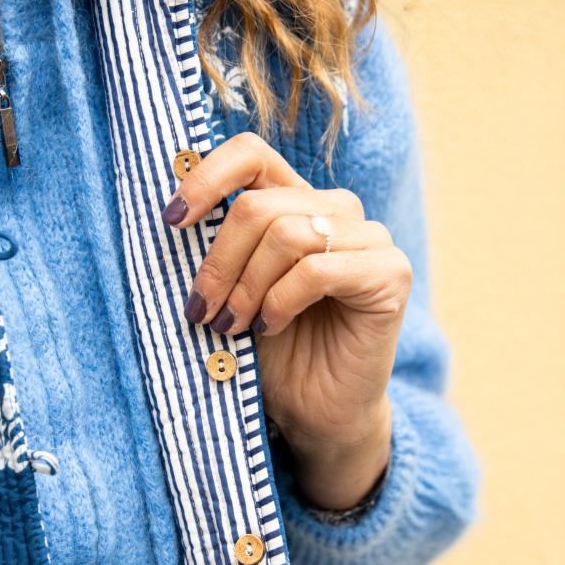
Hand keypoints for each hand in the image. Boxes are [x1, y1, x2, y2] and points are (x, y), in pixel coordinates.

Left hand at [160, 132, 412, 508]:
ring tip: (233, 326)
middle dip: (219, 262)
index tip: (173, 221)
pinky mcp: (391, 274)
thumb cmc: (271, 351)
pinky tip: (270, 327)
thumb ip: (216, 247)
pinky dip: (281, 301)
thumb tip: (172, 213)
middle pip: (260, 205)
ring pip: (288, 234)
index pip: (252, 153)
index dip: (207, 177)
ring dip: (247, 286)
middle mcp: (337, 209)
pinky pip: (318, 269)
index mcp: (296, 200)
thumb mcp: (231, 289)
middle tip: (202, 310)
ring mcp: (371, 238)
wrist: (315, 411)